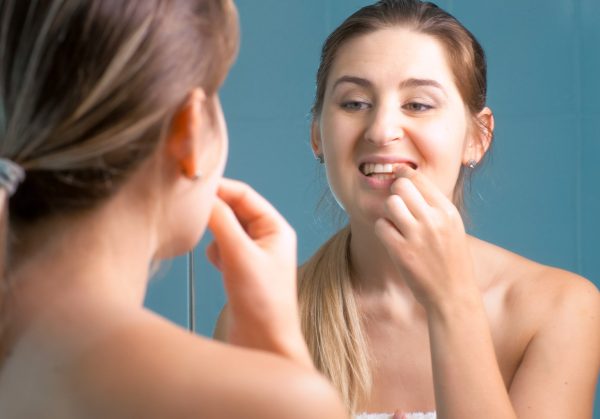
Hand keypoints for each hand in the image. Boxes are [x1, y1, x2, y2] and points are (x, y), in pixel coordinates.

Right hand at [207, 179, 310, 366]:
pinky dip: (214, 251)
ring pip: (225, 228)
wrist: (264, 345)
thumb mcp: (240, 256)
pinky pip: (221, 247)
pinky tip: (217, 266)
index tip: (192, 184)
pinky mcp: (241, 270)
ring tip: (214, 250)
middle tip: (188, 208)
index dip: (220, 188)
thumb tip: (203, 197)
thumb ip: (222, 222)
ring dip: (214, 233)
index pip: (244, 195)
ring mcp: (253, 254)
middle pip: (234, 209)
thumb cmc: (263, 303)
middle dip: (214, 210)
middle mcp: (266, 237)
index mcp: (276, 228)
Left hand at [374, 166, 478, 308]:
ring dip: (388, 211)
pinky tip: (391, 237)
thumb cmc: (452, 260)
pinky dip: (383, 229)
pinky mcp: (402, 251)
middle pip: (401, 186)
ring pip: (390, 204)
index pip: (418, 178)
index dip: (403, 174)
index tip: (397, 176)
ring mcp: (417, 236)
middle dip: (395, 192)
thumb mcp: (452, 227)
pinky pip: (381, 226)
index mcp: (447, 211)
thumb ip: (434, 206)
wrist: (453, 294)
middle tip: (398, 205)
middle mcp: (433, 220)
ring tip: (395, 222)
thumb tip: (408, 182)